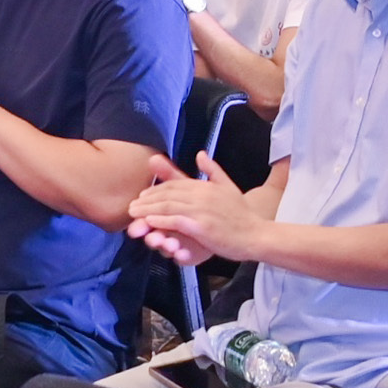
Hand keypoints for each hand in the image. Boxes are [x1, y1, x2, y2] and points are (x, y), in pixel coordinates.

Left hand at [126, 151, 261, 267]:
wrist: (255, 235)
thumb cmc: (241, 215)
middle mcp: (202, 194)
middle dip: (147, 200)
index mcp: (206, 186)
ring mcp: (201, 210)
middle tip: (132, 207)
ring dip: (148, 210)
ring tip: (134, 215)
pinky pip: (175, 220)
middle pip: (167, 194)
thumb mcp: (228, 187)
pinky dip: (160, 220)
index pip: (175, 184)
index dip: (156, 189)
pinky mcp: (201, 226)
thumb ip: (212, 170)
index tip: (143, 196)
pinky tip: (149, 222)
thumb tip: (201, 153)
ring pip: (168, 206)